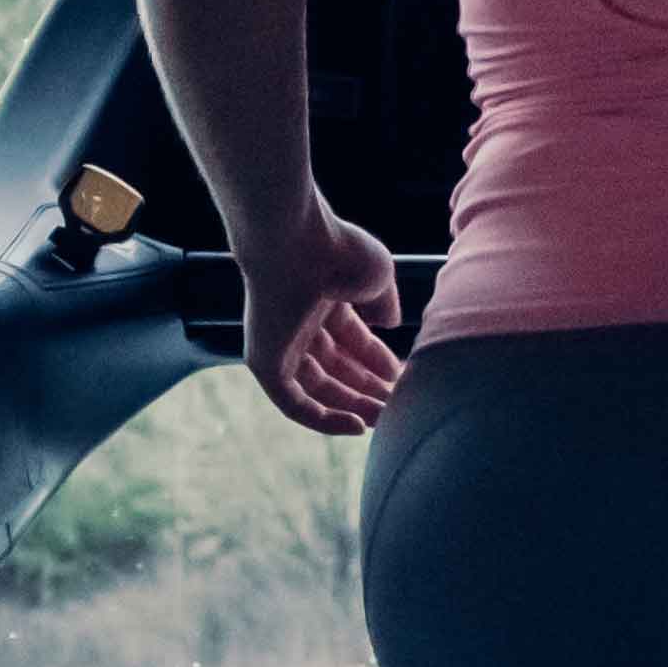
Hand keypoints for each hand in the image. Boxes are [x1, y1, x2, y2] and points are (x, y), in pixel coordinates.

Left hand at [237, 188, 408, 436]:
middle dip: (366, 388)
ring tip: (384, 420)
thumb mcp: (377, 277)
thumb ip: (384, 304)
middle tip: (396, 407)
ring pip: (316, 388)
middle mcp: (299, 322)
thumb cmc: (337, 249)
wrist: (295, 240)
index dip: (378, 361)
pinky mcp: (264, 362)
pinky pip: (293, 402)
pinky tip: (355, 426)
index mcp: (323, 298)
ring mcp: (279, 342)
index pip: (352, 339)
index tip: (403, 378)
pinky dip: (323, 419)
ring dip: (351, 406)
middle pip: (334, 367)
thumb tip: (389, 324)